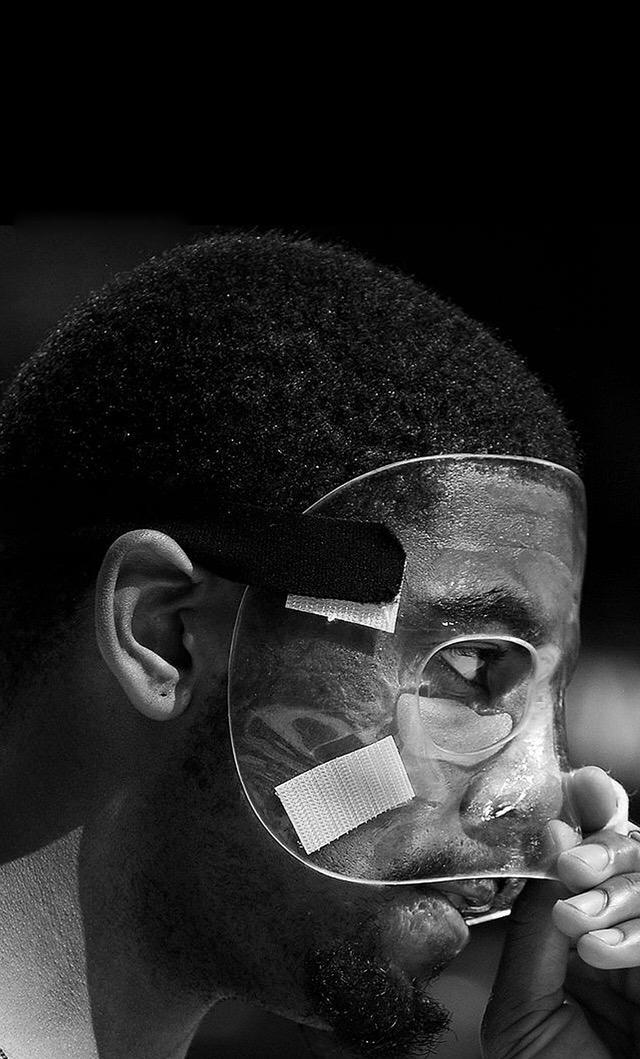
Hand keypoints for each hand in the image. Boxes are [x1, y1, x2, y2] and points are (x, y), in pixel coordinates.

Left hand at [482, 766, 639, 1058]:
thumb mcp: (523, 1011)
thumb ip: (534, 932)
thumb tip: (551, 848)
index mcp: (583, 931)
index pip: (595, 854)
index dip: (594, 811)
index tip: (579, 783)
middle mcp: (624, 930)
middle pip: (636, 853)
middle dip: (607, 847)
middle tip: (572, 865)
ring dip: (620, 891)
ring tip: (579, 926)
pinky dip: (637, 935)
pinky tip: (601, 954)